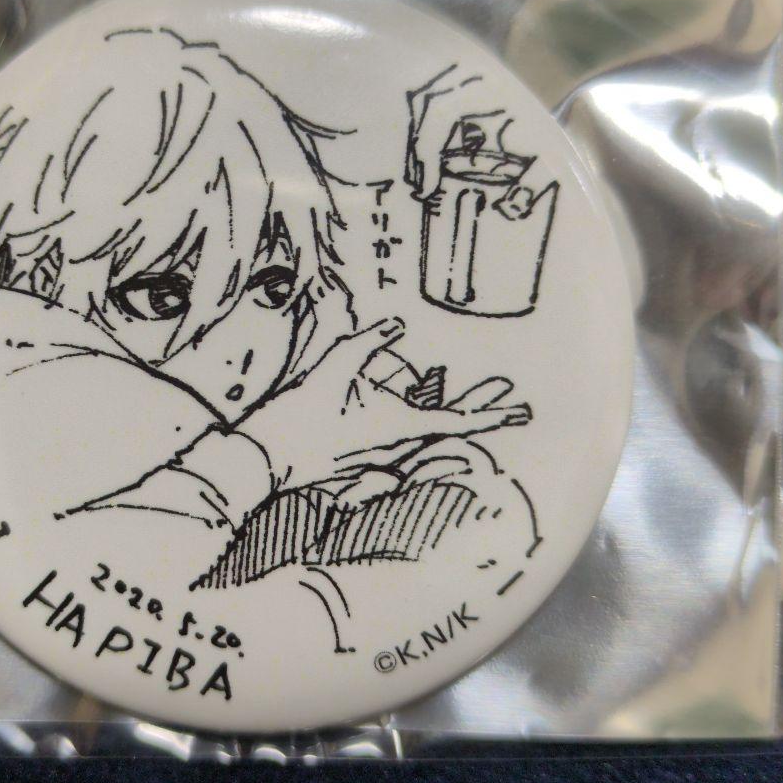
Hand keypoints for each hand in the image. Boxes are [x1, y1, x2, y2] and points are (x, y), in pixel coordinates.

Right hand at [237, 318, 527, 492]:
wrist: (266, 458)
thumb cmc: (301, 414)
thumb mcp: (335, 367)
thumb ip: (367, 342)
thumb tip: (396, 325)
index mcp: (397, 426)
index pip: (456, 421)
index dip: (489, 414)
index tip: (516, 410)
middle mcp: (396, 445)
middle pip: (450, 427)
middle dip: (481, 409)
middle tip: (511, 396)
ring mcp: (380, 456)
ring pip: (426, 433)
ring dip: (452, 414)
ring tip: (477, 396)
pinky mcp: (363, 458)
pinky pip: (401, 439)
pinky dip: (420, 424)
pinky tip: (416, 409)